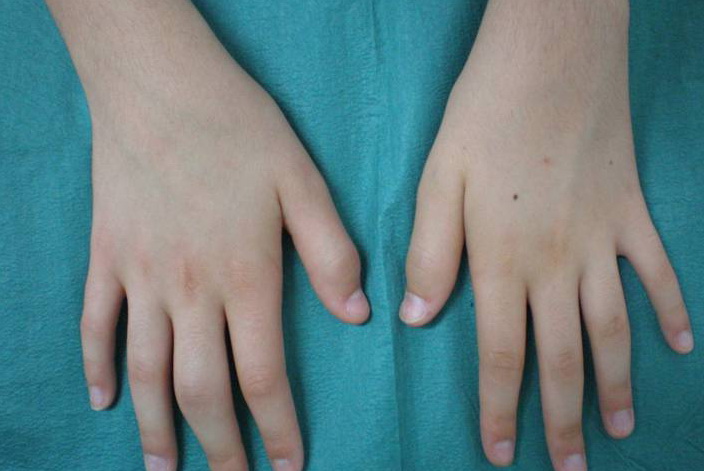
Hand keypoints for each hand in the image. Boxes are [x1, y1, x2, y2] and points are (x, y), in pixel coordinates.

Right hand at [47, 2, 368, 469]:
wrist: (160, 84)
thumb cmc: (238, 128)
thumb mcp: (302, 182)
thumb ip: (331, 252)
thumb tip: (357, 315)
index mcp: (244, 276)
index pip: (262, 375)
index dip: (278, 428)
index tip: (289, 467)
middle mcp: (189, 290)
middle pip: (203, 389)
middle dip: (221, 446)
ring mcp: (140, 276)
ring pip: (146, 370)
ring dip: (158, 426)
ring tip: (166, 469)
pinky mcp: (106, 256)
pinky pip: (96, 323)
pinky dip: (97, 366)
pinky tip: (102, 401)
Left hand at [400, 2, 692, 469]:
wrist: (552, 56)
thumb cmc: (485, 115)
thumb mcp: (437, 182)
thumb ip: (429, 254)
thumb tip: (416, 318)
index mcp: (501, 260)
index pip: (498, 352)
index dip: (499, 406)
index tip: (501, 452)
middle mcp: (556, 263)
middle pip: (561, 357)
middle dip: (561, 418)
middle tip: (566, 467)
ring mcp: (602, 241)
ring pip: (612, 329)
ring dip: (616, 383)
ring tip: (616, 428)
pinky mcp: (633, 213)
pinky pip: (657, 272)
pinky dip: (672, 310)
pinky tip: (684, 346)